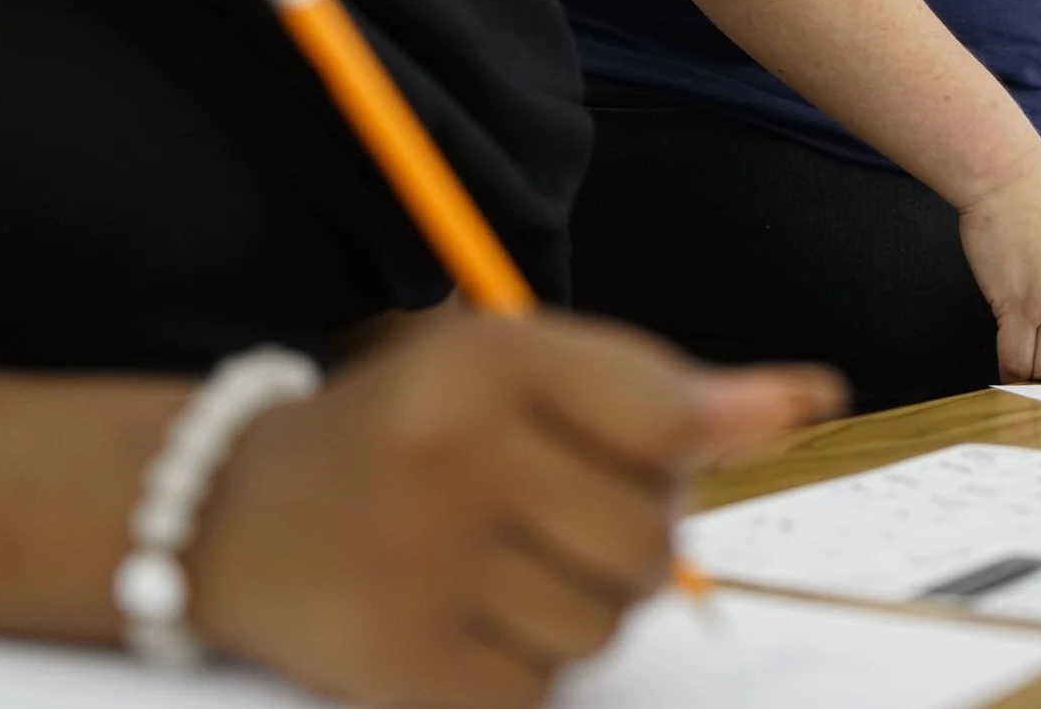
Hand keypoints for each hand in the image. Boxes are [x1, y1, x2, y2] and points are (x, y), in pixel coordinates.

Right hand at [189, 310, 843, 708]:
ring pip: (606, 624)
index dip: (706, 443)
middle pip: (653, 543)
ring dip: (579, 604)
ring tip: (502, 563)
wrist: (230, 514)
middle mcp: (456, 460)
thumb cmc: (407, 430)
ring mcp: (428, 573)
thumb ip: (655, 388)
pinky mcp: (411, 672)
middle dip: (634, 535)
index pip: (669, 422)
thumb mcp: (513, 367)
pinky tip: (466, 617)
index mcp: (486, 364)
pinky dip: (526, 667)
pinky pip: (547, 691)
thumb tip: (809, 399)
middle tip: (561, 509)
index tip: (725, 436)